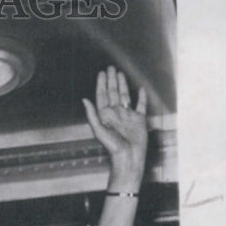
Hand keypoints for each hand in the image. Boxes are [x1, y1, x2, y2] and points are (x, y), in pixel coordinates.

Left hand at [82, 67, 147, 189]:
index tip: (101, 73)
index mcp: (106, 115)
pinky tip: (140, 89)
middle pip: (113, 93)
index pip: (102, 96)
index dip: (101, 84)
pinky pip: (141, 105)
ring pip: (125, 96)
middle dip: (111, 80)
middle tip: (110, 68)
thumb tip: (84, 99)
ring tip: (120, 74)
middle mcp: (116, 113)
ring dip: (123, 85)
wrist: (129, 157)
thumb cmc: (113, 146)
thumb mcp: (99, 130)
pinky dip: (141, 97)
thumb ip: (92, 115)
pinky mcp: (140, 119)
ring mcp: (128, 115)